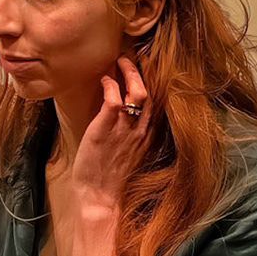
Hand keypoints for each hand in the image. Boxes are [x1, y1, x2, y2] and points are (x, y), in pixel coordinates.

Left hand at [68, 55, 152, 223]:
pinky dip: (111, 86)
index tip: (147, 71)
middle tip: (131, 58)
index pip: (156, 104)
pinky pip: (113, 101)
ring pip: (137, 93)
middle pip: (150, 93)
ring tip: (120, 61)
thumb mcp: (129, 155)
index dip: (152, 84)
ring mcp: (125, 129)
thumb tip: (127, 122)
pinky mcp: (105, 130)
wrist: (100, 197)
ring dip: (129, 73)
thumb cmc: (110, 180)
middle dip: (142, 72)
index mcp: (148, 136)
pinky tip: (105, 79)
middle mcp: (141, 131)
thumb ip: (133, 137)